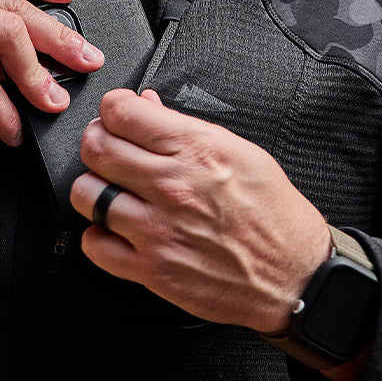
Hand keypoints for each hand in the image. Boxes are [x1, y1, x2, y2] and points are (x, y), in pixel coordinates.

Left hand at [70, 89, 330, 333]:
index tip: (116, 116)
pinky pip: (94, 245)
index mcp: (197, 149)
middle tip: (106, 149)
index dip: (112, 109)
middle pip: (96, 148)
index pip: (120, 112)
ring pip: (85, 194)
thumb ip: (185, 127)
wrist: (296, 275)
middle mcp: (173, 186)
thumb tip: (147, 104)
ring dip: (92, 189)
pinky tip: (116, 230)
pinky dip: (98, 236)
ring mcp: (159, 229)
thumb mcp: (239, 151)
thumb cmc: (273, 213)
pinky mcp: (153, 270)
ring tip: (109, 190)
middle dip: (96, 142)